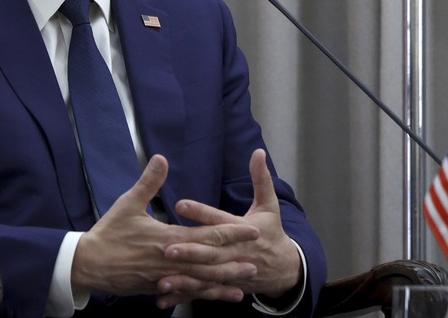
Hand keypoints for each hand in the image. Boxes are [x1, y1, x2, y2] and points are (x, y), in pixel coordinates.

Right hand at [71, 154, 260, 301]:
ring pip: (200, 282)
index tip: (252, 231)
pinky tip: (217, 296)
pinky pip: (186, 293)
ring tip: (244, 283)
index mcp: (167, 238)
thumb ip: (148, 182)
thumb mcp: (128, 203)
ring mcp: (165, 278)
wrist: (89, 264)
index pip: (207, 236)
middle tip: (257, 261)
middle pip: (209, 262)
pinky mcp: (158, 288)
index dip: (231, 233)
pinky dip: (204, 294)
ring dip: (223, 282)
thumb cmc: (109, 232)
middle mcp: (171, 261)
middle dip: (234, 261)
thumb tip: (161, 158)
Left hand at [156, 149, 302, 307]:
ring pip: (206, 276)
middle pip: (212, 252)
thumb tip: (258, 152)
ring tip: (163, 275)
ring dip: (185, 277)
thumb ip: (261, 178)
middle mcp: (236, 252)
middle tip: (167, 248)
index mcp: (243, 230)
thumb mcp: (269, 204)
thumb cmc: (272, 232)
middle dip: (191, 251)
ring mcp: (231, 272)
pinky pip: (203, 291)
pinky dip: (185, 293)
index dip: (201, 212)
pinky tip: (165, 295)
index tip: (181, 204)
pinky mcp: (225, 285)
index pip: (220, 220)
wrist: (285, 268)